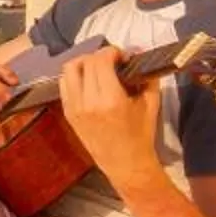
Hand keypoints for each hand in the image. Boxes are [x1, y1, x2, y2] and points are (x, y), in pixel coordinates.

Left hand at [58, 48, 160, 175]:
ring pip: (68, 70)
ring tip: (97, 67)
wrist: (125, 164)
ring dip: (83, 63)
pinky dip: (74, 77)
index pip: (101, 61)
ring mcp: (75, 109)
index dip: (111, 51)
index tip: (122, 56)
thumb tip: (140, 53)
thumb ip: (147, 76)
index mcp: (111, 100)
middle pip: (85, 62)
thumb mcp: (151, 103)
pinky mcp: (69, 114)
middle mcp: (88, 103)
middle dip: (100, 56)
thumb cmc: (141, 135)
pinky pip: (64, 85)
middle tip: (112, 61)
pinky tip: (87, 80)